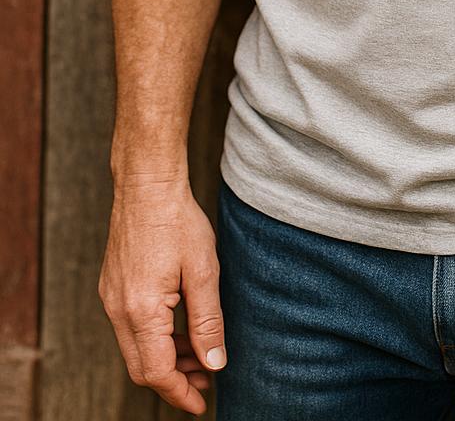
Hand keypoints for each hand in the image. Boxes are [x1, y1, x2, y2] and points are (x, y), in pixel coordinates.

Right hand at [98, 171, 226, 414]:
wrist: (146, 184)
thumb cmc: (177, 220)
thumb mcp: (203, 271)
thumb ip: (207, 321)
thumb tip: (214, 363)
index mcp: (141, 310)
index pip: (157, 372)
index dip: (179, 393)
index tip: (201, 403)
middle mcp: (118, 309)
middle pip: (141, 367)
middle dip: (174, 380)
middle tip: (206, 380)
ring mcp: (111, 298)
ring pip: (135, 349)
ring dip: (165, 359)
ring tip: (199, 355)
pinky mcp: (112, 287)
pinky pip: (130, 327)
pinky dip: (154, 338)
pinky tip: (179, 329)